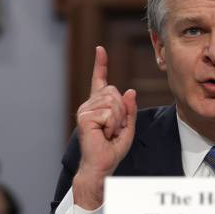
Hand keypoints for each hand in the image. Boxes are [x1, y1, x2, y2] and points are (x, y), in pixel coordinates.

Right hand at [73, 46, 136, 208]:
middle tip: (113, 129)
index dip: (100, 64)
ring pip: (113, 102)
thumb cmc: (112, 149)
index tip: (100, 49)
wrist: (101, 164)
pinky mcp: (85, 116)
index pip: (100, 80)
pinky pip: (109, 112)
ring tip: (108, 132)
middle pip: (115, 92)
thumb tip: (129, 91)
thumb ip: (129, 109)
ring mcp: (85, 109)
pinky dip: (112, 125)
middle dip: (122, 111)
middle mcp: (90, 104)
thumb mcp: (128, 127)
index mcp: (99, 105)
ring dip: (118, 119)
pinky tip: (103, 134)